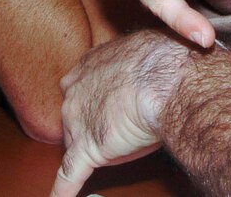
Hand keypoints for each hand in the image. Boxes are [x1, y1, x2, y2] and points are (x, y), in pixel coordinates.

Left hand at [51, 30, 188, 196]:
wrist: (166, 78)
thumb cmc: (163, 59)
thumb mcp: (144, 48)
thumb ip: (134, 61)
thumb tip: (148, 65)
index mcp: (89, 64)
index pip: (82, 86)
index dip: (97, 98)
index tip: (107, 102)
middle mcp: (75, 90)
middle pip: (75, 115)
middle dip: (93, 122)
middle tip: (118, 122)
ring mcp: (77, 121)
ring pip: (77, 142)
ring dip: (94, 147)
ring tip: (120, 148)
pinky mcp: (87, 149)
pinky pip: (70, 174)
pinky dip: (64, 189)